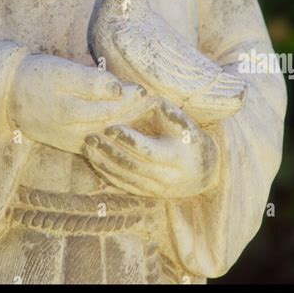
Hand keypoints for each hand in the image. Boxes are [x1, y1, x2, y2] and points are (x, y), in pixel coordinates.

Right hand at [10, 53, 148, 153]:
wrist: (8, 95)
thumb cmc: (36, 76)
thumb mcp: (61, 71)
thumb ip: (90, 82)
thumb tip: (119, 88)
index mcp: (72, 112)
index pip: (112, 107)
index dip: (131, 99)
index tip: (148, 90)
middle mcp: (73, 132)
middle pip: (113, 124)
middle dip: (135, 113)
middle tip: (155, 103)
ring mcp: (71, 141)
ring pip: (107, 135)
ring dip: (129, 126)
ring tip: (146, 114)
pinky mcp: (68, 144)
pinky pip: (98, 145)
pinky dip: (114, 138)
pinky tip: (126, 132)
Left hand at [82, 98, 219, 197]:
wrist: (206, 173)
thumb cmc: (190, 139)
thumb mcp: (182, 122)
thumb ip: (162, 109)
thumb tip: (138, 97)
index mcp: (176, 157)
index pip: (148, 151)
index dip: (128, 140)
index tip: (110, 128)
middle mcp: (166, 177)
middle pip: (132, 166)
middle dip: (109, 151)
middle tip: (91, 136)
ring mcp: (156, 189)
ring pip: (125, 178)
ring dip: (104, 163)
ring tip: (88, 146)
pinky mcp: (148, 194)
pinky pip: (124, 186)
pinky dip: (107, 174)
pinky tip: (94, 161)